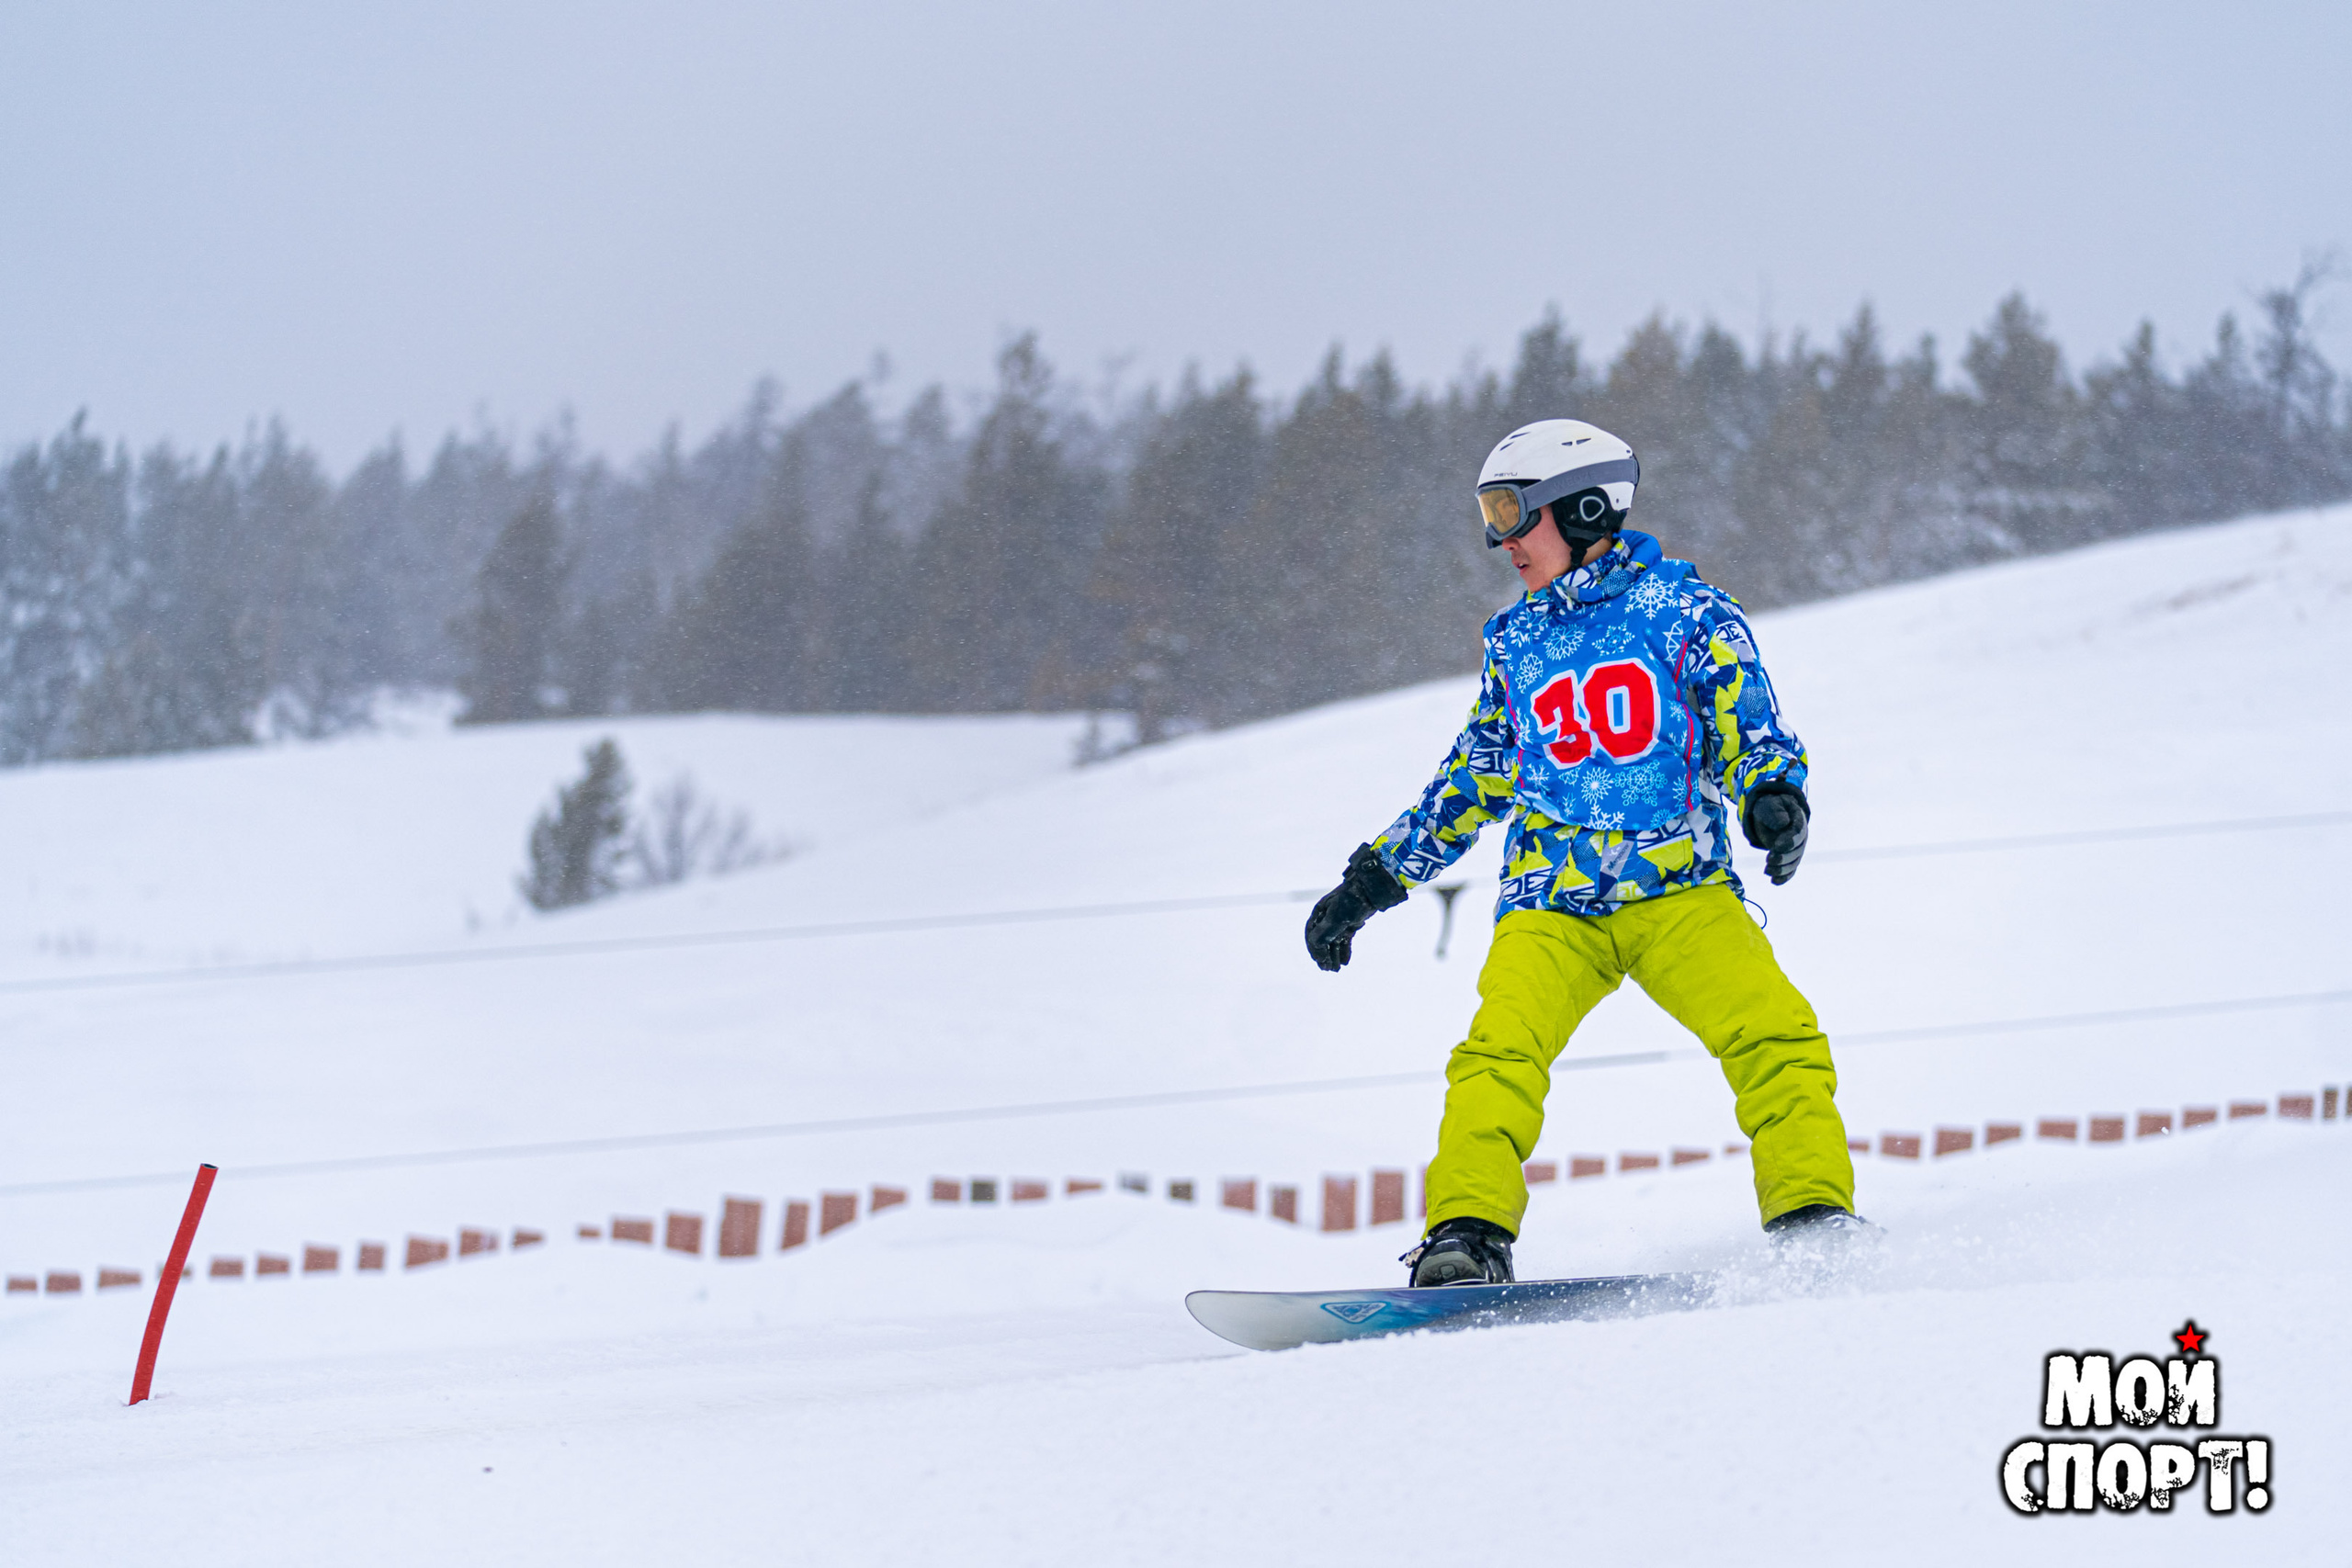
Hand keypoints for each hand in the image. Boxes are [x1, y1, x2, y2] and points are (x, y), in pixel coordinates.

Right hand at [1304, 844, 1407, 970]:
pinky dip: (1344, 950)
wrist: (1372, 889)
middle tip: (1328, 969)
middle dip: (1324, 955)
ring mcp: (1339, 920)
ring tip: (1337, 969)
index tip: (1319, 961)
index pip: (1311, 934)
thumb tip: (1315, 948)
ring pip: (1333, 941)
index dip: (1314, 949)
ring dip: (1334, 955)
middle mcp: (1327, 917)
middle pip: (1322, 940)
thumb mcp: (1337, 918)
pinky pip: (1344, 940)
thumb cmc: (1352, 900)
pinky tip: (1345, 962)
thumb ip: (1325, 933)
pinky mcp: (1350, 923)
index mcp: (1319, 913)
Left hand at [1741, 783, 1809, 884]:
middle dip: (1784, 857)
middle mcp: (1801, 836)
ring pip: (1794, 862)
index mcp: (1798, 820)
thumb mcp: (1768, 805)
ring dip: (1782, 869)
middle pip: (1797, 850)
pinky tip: (1774, 881)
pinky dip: (1783, 877)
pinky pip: (1790, 869)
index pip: (1798, 832)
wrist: (1767, 813)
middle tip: (1769, 861)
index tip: (1776, 846)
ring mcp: (1796, 848)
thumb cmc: (1768, 807)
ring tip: (1767, 871)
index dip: (1789, 841)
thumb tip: (1783, 824)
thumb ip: (1775, 813)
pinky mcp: (1789, 857)